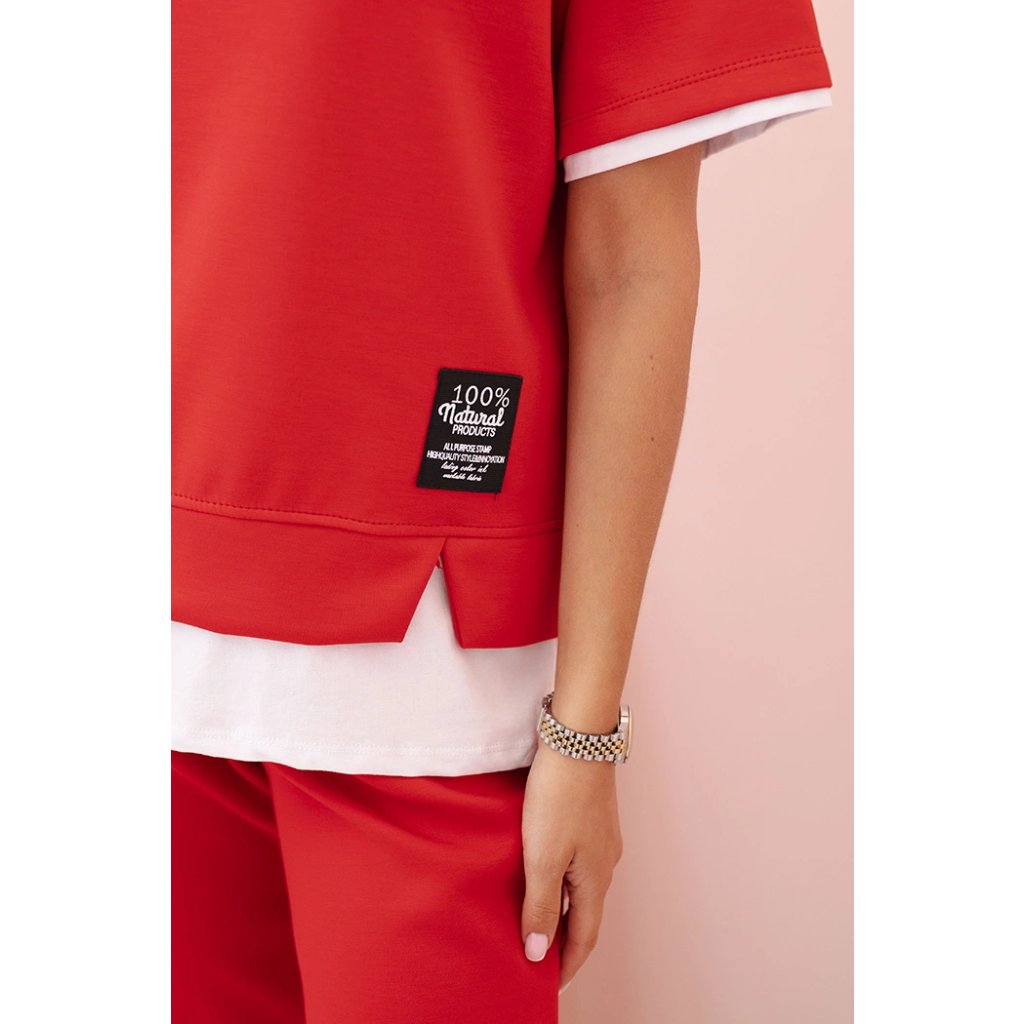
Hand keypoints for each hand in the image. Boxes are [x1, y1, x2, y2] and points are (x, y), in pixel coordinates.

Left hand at [520, 739, 623, 992]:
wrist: (577, 737)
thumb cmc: (560, 794)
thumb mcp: (542, 856)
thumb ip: (539, 905)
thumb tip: (538, 953)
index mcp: (595, 879)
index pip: (583, 937)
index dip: (566, 965)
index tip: (547, 984)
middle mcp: (604, 863)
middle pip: (584, 914)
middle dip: (563, 939)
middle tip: (537, 956)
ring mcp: (600, 838)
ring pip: (581, 886)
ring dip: (561, 907)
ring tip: (534, 917)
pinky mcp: (591, 817)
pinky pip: (577, 862)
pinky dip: (561, 879)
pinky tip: (542, 871)